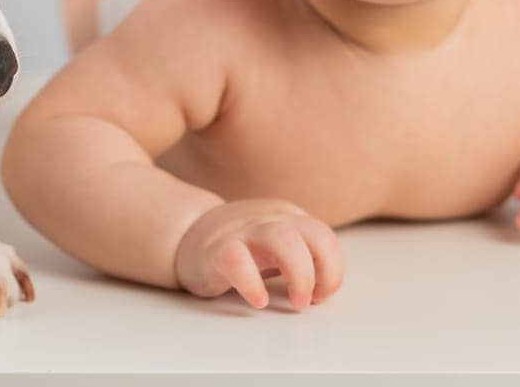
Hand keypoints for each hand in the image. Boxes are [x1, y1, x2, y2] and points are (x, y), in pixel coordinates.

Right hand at [174, 198, 343, 309]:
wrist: (186, 235)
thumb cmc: (239, 248)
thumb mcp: (277, 245)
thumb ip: (303, 257)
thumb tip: (327, 287)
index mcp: (287, 217)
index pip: (325, 236)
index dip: (332, 269)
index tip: (321, 294)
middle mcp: (269, 219)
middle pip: (314, 233)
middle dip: (324, 272)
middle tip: (311, 300)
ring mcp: (243, 231)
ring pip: (283, 240)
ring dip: (300, 275)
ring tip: (297, 303)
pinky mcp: (216, 250)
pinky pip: (237, 259)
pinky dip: (252, 283)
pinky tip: (258, 300)